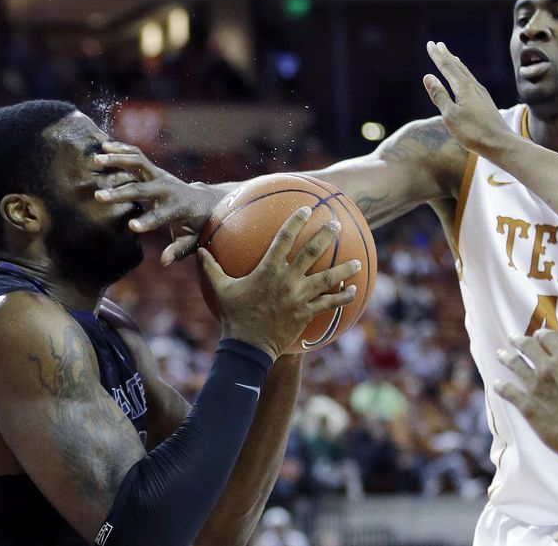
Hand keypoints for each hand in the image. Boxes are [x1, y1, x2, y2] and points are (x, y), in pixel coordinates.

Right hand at [92, 141, 225, 264]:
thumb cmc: (195, 225)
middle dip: (121, 193)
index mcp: (177, 208)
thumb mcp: (191, 240)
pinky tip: (103, 144)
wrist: (203, 200)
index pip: (161, 216)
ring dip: (117, 160)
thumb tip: (165, 262)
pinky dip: (121, 148)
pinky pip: (137, 155)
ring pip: (138, 163)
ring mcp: (160, 175)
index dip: (148, 221)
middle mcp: (167, 188)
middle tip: (99, 196)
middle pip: (142, 189)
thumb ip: (178, 250)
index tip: (132, 226)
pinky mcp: (153, 168)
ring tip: (96, 159)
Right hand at [197, 206, 360, 359]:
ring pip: (327, 278)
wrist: (247, 347)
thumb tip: (199, 250)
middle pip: (311, 252)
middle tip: (336, 224)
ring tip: (357, 261)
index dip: (296, 222)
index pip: (284, 239)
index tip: (306, 210)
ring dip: (344, 269)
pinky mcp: (306, 313)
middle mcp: (286, 279)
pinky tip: (353, 291)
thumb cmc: (234, 316)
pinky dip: (342, 297)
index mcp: (268, 269)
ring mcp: (299, 297)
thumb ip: (212, 268)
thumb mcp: (220, 289)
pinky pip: (328, 304)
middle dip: (325, 235)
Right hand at [423, 41, 518, 153]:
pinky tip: (466, 81)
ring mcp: (482, 94)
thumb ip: (439, 95)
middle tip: (439, 45)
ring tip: (452, 58)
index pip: (447, 67)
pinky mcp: (485, 103)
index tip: (430, 44)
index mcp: (464, 88)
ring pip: (466, 74)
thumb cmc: (473, 132)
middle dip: (447, 56)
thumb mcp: (450, 115)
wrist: (500, 144)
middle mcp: (474, 87)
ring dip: (457, 64)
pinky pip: (472, 82)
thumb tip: (428, 76)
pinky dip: (464, 75)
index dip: (437, 56)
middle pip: (458, 67)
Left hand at [494, 329, 557, 466]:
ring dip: (505, 357)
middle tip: (513, 338)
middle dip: (519, 340)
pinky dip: (500, 386)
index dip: (542, 334)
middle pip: (528, 346)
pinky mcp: (527, 405)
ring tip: (500, 354)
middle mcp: (549, 369)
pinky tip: (496, 384)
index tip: (537, 335)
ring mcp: (535, 386)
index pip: (548, 338)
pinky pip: (508, 391)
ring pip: (514, 364)